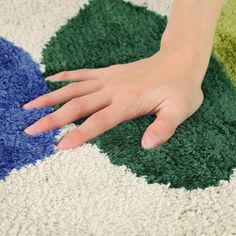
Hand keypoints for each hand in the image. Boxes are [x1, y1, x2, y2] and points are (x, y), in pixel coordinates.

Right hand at [23, 47, 204, 149]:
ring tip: (30, 104)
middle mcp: (113, 90)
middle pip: (77, 105)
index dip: (79, 135)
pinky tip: (51, 79)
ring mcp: (109, 79)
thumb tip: (147, 145)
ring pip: (74, 88)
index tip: (58, 146)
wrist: (180, 62)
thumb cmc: (181, 88)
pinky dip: (66, 76)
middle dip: (52, 118)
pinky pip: (83, 73)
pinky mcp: (109, 72)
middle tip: (30, 128)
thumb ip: (164, 127)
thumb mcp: (180, 110)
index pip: (98, 122)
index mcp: (127, 102)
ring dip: (51, 97)